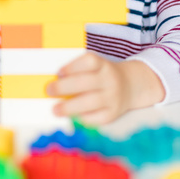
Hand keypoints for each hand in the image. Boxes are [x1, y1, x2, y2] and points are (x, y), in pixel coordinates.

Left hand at [46, 52, 164, 124]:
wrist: (130, 86)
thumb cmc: (102, 75)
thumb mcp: (96, 66)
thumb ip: (77, 71)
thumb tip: (53, 81)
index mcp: (103, 65)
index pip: (89, 62)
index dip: (73, 67)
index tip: (58, 73)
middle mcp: (110, 80)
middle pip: (86, 83)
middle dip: (65, 87)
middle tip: (49, 90)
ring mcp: (113, 98)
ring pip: (90, 102)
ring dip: (70, 107)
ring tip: (55, 109)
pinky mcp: (112, 114)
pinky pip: (95, 118)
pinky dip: (81, 118)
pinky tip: (71, 117)